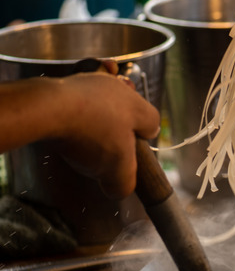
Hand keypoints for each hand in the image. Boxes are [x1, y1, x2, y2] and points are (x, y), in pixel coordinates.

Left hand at [53, 72, 159, 198]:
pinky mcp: (65, 82)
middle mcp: (118, 88)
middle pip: (126, 110)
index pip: (152, 122)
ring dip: (95, 118)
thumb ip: (124, 184)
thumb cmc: (92, 136)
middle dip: (119, 127)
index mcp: (138, 107)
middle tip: (107, 147)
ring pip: (100, 101)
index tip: (132, 152)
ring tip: (82, 138)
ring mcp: (90, 81)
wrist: (47, 110)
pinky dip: (72, 113)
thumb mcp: (117, 171)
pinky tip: (63, 127)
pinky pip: (75, 99)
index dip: (144, 140)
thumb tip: (118, 189)